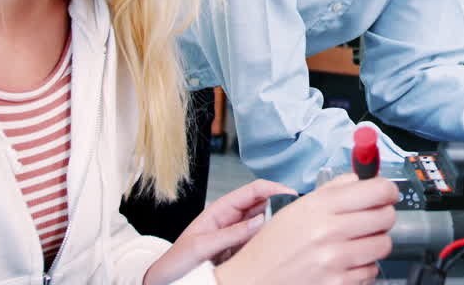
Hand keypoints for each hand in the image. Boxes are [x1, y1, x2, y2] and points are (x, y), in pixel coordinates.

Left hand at [144, 179, 291, 284]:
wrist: (165, 280)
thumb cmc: (176, 260)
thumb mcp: (201, 246)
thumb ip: (231, 234)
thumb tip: (260, 221)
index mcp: (222, 208)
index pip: (254, 190)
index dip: (274, 188)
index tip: (292, 194)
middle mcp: (232, 218)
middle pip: (264, 204)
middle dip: (281, 204)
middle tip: (298, 213)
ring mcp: (238, 233)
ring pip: (265, 222)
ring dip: (277, 223)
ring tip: (292, 228)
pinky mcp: (240, 249)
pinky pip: (260, 240)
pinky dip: (271, 240)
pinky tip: (279, 243)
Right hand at [214, 174, 398, 284]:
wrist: (253, 281)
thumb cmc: (272, 247)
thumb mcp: (296, 209)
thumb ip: (332, 190)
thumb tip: (360, 177)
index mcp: (319, 208)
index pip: (377, 190)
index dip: (388, 190)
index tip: (387, 193)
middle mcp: (329, 232)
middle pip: (386, 216)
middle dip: (382, 216)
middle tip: (371, 219)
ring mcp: (336, 260)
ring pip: (384, 244)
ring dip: (374, 243)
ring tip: (355, 243)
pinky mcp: (339, 284)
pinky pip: (372, 271)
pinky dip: (363, 268)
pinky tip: (346, 264)